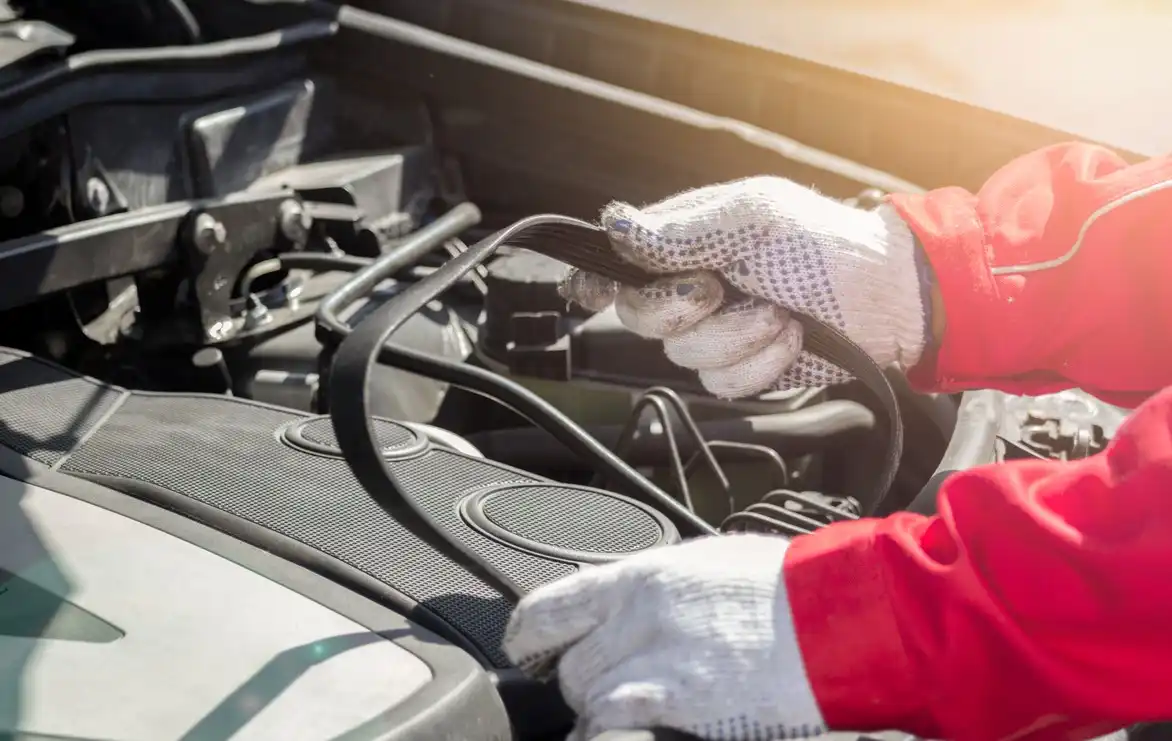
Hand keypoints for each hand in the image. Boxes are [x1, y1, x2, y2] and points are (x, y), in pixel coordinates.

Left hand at [503, 535, 824, 740]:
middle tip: (606, 684)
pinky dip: (610, 729)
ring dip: (601, 709)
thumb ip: (654, 589)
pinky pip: (612, 724)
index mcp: (643, 576)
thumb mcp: (705, 566)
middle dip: (581, 681)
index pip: (551, 606)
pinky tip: (628, 728)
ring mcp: (655, 663)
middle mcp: (637, 616)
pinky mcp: (675, 703)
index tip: (526, 648)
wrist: (834, 617)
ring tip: (633, 707)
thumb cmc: (784, 590)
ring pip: (587, 698)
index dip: (528, 635)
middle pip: (570, 664)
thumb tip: (622, 603)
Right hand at [560, 177, 930, 397]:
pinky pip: (725, 384)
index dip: (595, 281)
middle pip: (640, 318)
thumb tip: (614, 224)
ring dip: (740, 336)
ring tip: (780, 310)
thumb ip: (681, 230)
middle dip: (683, 309)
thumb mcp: (753, 219)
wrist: (887, 297)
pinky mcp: (743, 369)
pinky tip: (792, 339)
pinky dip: (763, 364)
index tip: (592, 292)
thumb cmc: (824, 243)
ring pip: (685, 357)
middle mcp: (690, 288)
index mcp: (683, 242)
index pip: (616, 263)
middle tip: (724, 287)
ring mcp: (716, 332)